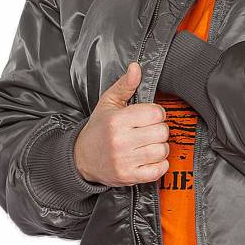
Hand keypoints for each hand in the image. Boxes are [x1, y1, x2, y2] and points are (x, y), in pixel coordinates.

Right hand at [73, 62, 169, 185]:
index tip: (148, 116)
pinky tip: (149, 158)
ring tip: (148, 144)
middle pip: (162, 132)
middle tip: (149, 131)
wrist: (82, 158)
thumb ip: (125, 85)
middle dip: (159, 130)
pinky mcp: (129, 177)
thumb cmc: (99, 128)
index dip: (156, 113)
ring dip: (160, 147)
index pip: (156, 113)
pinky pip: (159, 170)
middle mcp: (120, 141)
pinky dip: (160, 164)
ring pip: (162, 150)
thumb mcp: (108, 103)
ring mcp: (125, 161)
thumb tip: (136, 67)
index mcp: (117, 120)